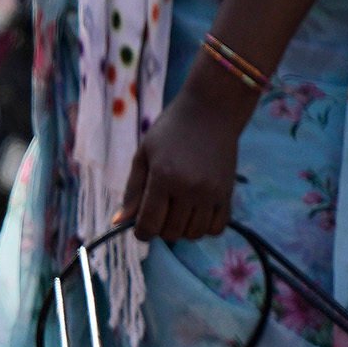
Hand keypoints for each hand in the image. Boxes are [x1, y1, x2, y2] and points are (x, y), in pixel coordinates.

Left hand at [121, 77, 247, 240]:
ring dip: (182, 230)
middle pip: (172, 233)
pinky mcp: (228, 193)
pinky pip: (217, 228)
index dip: (141, 233)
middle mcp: (190, 189)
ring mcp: (212, 193)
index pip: (149, 224)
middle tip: (158, 214)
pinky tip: (195, 213)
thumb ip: (132, 190)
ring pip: (194, 234)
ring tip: (176, 212)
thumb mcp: (143, 155)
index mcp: (163, 178)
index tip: (139, 226)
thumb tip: (119, 221)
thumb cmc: (170, 131)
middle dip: (160, 230)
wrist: (210, 113)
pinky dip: (204, 228)